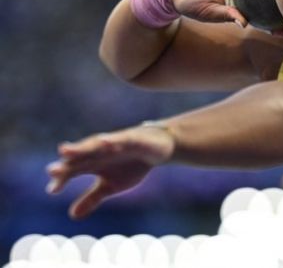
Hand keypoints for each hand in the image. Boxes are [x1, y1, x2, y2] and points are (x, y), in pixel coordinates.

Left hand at [46, 125, 174, 219]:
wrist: (159, 148)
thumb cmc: (132, 164)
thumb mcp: (112, 185)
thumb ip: (92, 197)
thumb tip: (72, 216)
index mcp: (92, 163)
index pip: (72, 170)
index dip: (62, 179)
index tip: (52, 190)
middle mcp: (99, 152)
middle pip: (78, 156)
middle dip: (66, 162)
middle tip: (52, 171)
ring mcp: (113, 143)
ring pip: (94, 145)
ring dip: (80, 148)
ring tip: (64, 151)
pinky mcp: (130, 138)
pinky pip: (120, 138)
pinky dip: (112, 140)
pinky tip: (104, 142)